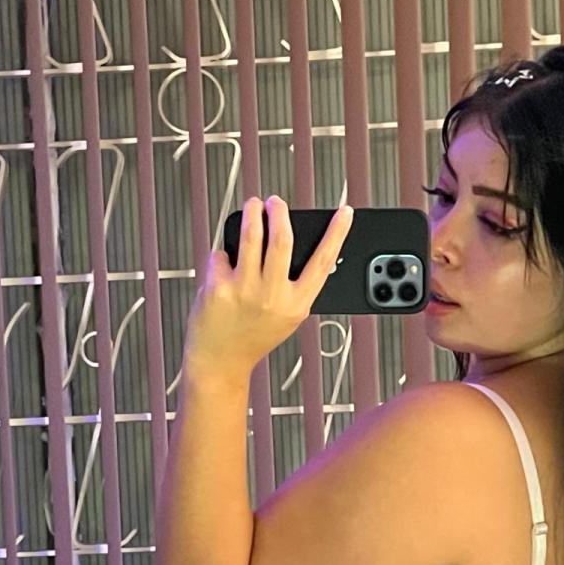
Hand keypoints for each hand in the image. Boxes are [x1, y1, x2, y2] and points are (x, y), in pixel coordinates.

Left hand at [182, 196, 353, 379]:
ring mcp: (244, 290)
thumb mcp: (286, 316)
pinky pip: (221, 254)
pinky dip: (222, 255)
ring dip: (252, 213)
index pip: (323, 261)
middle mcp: (272, 296)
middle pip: (282, 239)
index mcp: (297, 304)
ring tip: (252, 205)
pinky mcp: (218, 287)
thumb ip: (294, 286)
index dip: (337, 234)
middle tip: (275, 202)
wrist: (219, 362)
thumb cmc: (252, 336)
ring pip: (250, 236)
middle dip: (279, 212)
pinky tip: (222, 267)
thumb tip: (294, 243)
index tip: (344, 212)